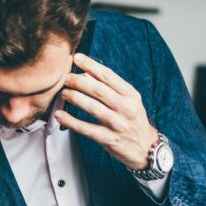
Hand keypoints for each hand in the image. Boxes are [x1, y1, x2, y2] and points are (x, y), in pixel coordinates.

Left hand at [55, 52, 157, 170]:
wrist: (145, 148)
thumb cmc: (132, 120)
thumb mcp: (129, 101)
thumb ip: (111, 88)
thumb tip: (85, 72)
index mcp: (131, 95)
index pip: (108, 76)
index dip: (91, 65)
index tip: (76, 58)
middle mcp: (126, 108)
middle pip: (99, 90)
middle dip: (79, 82)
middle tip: (65, 78)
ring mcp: (118, 124)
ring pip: (93, 108)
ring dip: (75, 98)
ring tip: (63, 93)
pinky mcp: (110, 140)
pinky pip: (87, 129)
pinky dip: (71, 122)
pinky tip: (60, 116)